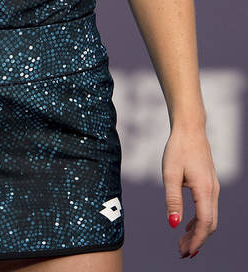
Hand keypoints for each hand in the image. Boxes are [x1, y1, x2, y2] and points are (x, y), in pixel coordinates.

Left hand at [163, 124, 218, 257]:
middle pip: (209, 224)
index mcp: (205, 190)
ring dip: (197, 232)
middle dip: (197, 240)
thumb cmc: (178, 148)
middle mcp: (213, 191)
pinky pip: (207, 208)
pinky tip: (186, 224)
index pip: (204, 223)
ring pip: (209, 217)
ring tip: (183, 242)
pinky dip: (199, 221)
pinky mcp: (209, 184)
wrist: (190, 129)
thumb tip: (173, 224)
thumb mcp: (170, 174)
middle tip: (182, 252)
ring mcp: (213, 188)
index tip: (187, 253)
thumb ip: (172, 199)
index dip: (197, 240)